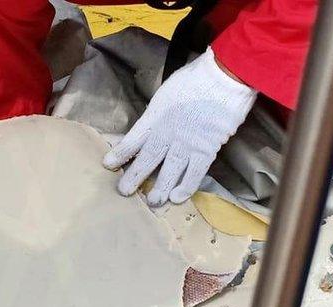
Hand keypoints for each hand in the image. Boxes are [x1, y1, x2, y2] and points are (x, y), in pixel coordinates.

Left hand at [103, 48, 255, 205]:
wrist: (225, 77)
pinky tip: (177, 198)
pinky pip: (195, 172)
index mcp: (156, 115)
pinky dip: (186, 186)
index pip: (134, 139)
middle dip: (135, 176)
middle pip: (148, 158)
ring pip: (170, 170)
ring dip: (160, 188)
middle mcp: (168, 132)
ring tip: (152, 202)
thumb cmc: (195, 80)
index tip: (108, 164)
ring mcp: (188, 143)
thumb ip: (157, 113)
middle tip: (124, 192)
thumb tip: (149, 128)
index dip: (121, 153)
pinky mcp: (207, 149)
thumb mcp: (166, 93)